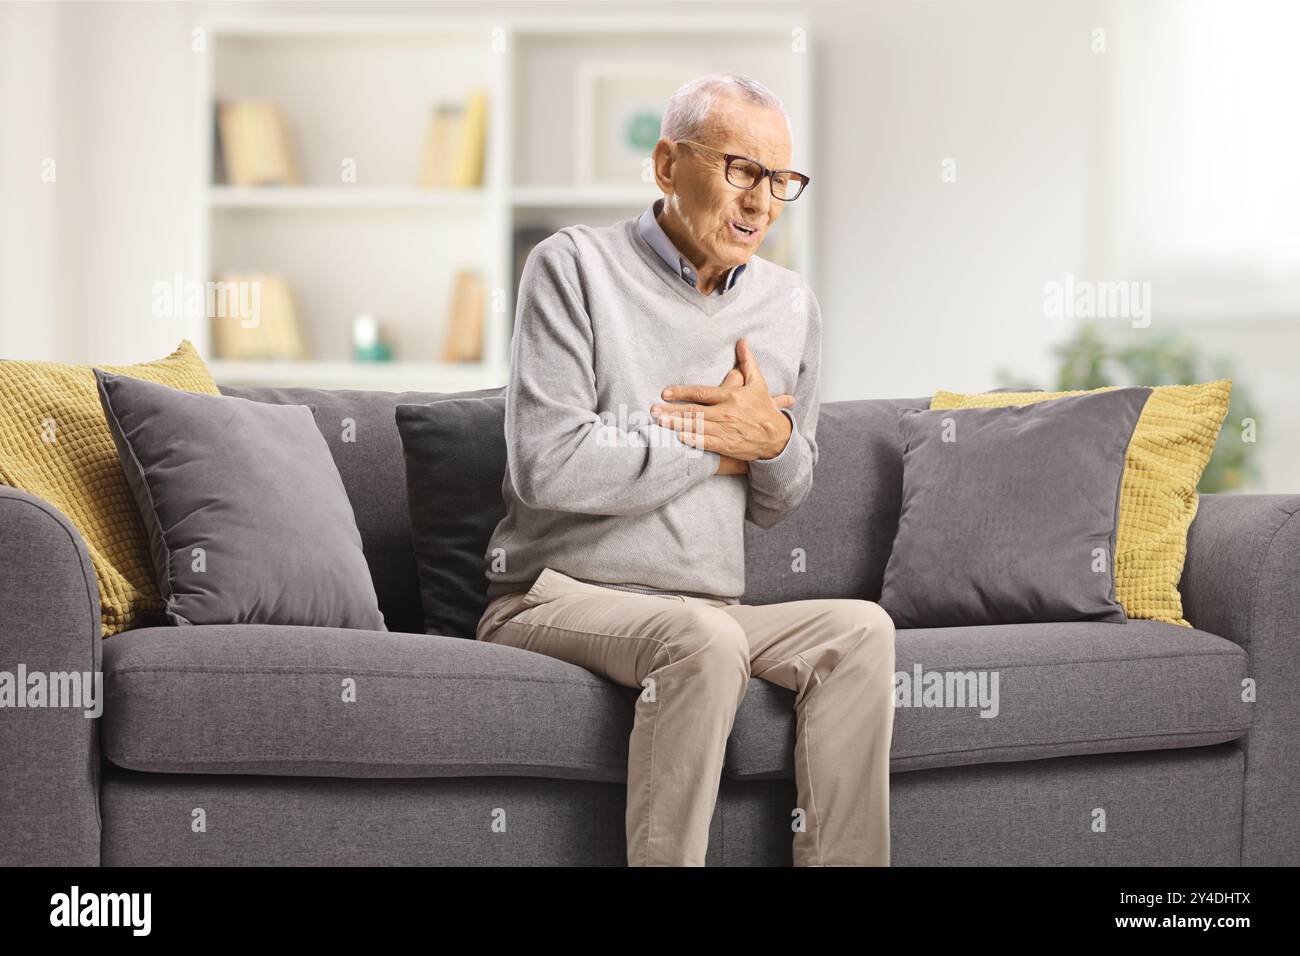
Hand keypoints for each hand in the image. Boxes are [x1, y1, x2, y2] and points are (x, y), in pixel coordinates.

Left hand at [651, 337, 793, 461]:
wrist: (777, 437)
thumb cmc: (764, 409)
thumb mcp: (758, 383)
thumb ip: (747, 362)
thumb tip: (742, 341)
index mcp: (731, 397)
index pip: (702, 393)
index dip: (682, 392)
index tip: (665, 393)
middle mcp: (726, 413)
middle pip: (694, 411)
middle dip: (672, 411)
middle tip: (653, 410)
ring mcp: (726, 430)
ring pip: (697, 427)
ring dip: (677, 425)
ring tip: (659, 422)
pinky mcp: (727, 445)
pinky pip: (707, 443)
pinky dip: (693, 440)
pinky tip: (679, 438)